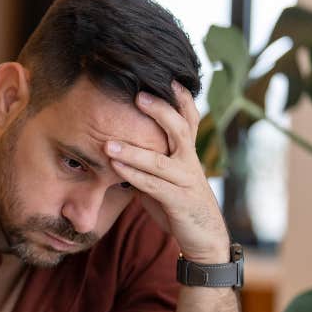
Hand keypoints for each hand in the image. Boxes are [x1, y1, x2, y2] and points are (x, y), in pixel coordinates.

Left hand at [106, 82, 229, 262]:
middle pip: (180, 129)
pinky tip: (115, 167)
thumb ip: (146, 159)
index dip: (180, 97)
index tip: (166, 75)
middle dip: (160, 110)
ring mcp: (186, 181)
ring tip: (107, 143)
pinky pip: (153, 185)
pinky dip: (132, 176)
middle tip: (137, 95)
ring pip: (160, 160)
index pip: (189, 117)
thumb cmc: (178, 202)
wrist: (203, 236)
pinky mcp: (178, 201)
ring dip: (132, 150)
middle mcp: (190, 162)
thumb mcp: (164, 176)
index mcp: (187, 152)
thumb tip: (117, 142)